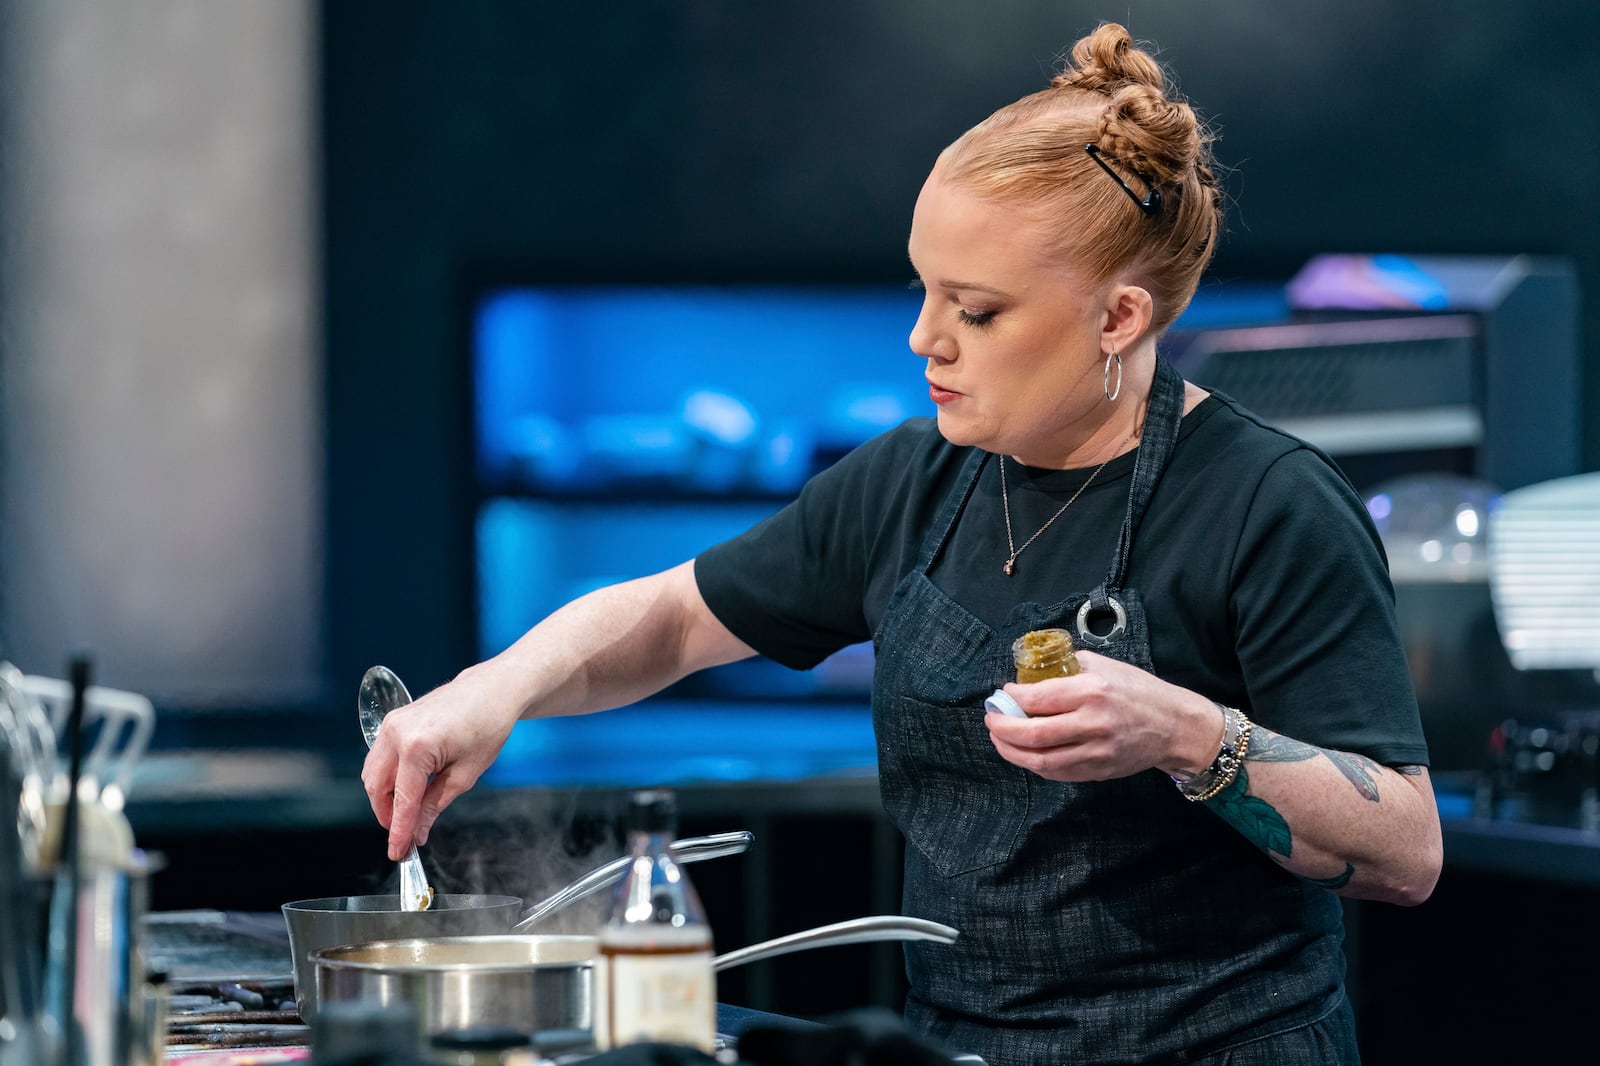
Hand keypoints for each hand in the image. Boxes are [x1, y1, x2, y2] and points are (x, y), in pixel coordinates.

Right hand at [360, 663, 521, 860]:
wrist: (491, 690)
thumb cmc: (487, 726)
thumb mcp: (465, 774)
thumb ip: (435, 805)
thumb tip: (417, 832)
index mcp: (417, 746)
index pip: (402, 800)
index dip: (399, 831)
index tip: (399, 853)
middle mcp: (396, 732)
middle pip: (375, 788)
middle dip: (387, 815)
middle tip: (405, 835)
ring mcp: (391, 723)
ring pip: (372, 773)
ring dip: (384, 797)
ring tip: (407, 814)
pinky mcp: (392, 720)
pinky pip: (379, 757)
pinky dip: (387, 778)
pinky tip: (406, 790)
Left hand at [983, 649, 1220, 782]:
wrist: (1175, 726)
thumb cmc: (1140, 692)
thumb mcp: (1106, 667)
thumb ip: (1069, 668)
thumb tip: (1033, 674)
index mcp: (1093, 691)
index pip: (1039, 697)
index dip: (1013, 698)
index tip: (1004, 694)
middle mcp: (1093, 723)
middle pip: (1033, 734)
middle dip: (1002, 728)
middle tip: (992, 720)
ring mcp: (1096, 752)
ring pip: (1041, 760)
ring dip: (1012, 751)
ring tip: (1000, 739)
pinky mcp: (1099, 771)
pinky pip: (1057, 773)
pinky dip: (1035, 764)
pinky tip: (1025, 754)